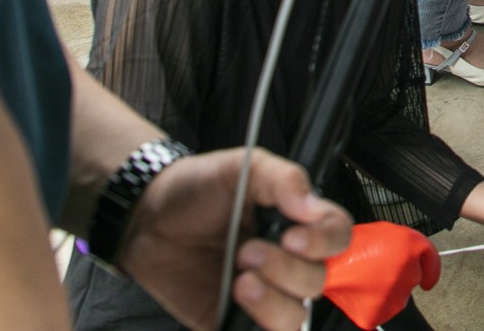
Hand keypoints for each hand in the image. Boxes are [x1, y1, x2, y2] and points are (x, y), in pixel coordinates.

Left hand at [115, 147, 352, 330]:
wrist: (146, 217)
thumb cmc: (196, 188)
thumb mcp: (241, 167)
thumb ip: (282, 179)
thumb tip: (311, 206)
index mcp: (296, 223)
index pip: (337, 237)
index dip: (324, 242)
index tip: (293, 236)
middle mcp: (286, 262)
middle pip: (319, 281)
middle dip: (286, 270)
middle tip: (247, 251)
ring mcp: (263, 295)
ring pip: (296, 318)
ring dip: (272, 303)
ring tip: (240, 282)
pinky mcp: (233, 321)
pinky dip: (257, 326)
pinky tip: (234, 302)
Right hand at [320, 223, 439, 330]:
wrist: (322, 263)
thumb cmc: (346, 245)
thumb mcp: (382, 232)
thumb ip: (404, 244)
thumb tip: (413, 257)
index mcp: (409, 247)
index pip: (431, 259)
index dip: (431, 269)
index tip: (429, 279)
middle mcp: (406, 272)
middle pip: (412, 278)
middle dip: (399, 275)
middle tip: (376, 268)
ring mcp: (393, 296)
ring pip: (398, 296)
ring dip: (386, 289)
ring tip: (365, 277)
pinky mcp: (378, 312)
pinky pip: (382, 309)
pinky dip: (372, 303)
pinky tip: (360, 291)